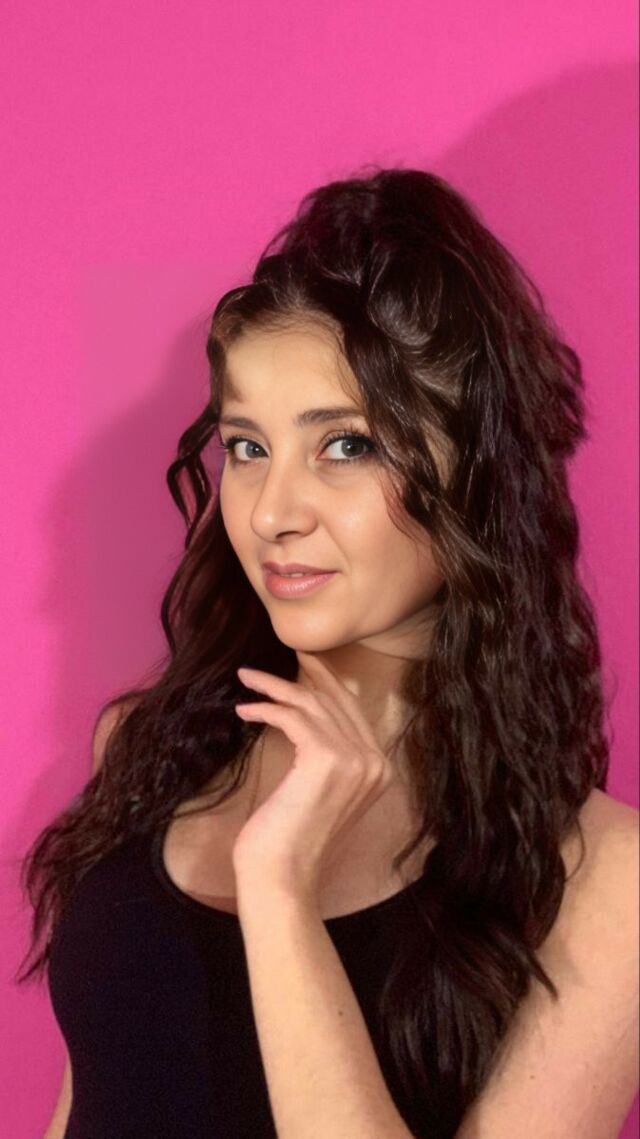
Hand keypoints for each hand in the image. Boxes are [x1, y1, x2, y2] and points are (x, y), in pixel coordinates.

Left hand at [231, 651, 393, 905]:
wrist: (283, 875)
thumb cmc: (291, 840)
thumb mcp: (318, 791)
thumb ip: (327, 757)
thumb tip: (307, 717)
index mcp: (380, 770)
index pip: (354, 712)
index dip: (330, 683)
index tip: (306, 663)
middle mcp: (375, 762)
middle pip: (337, 701)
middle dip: (308, 673)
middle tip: (282, 655)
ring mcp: (355, 760)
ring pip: (312, 704)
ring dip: (275, 686)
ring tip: (247, 679)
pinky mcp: (326, 759)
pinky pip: (293, 716)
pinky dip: (266, 707)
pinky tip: (245, 710)